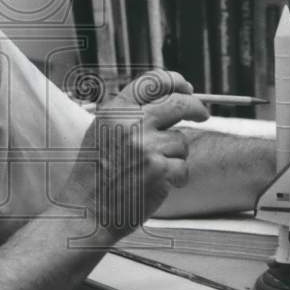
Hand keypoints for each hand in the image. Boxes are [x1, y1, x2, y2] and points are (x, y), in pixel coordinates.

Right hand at [60, 70, 208, 240]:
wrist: (87, 208)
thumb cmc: (95, 173)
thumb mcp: (102, 131)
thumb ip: (129, 113)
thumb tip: (168, 99)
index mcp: (115, 111)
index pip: (152, 82)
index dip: (175, 81)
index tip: (185, 88)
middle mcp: (131, 124)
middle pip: (178, 103)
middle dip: (196, 107)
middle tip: (202, 114)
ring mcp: (147, 146)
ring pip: (181, 140)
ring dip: (175, 154)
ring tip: (152, 168)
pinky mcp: (160, 169)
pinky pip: (183, 166)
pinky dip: (176, 177)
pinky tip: (157, 183)